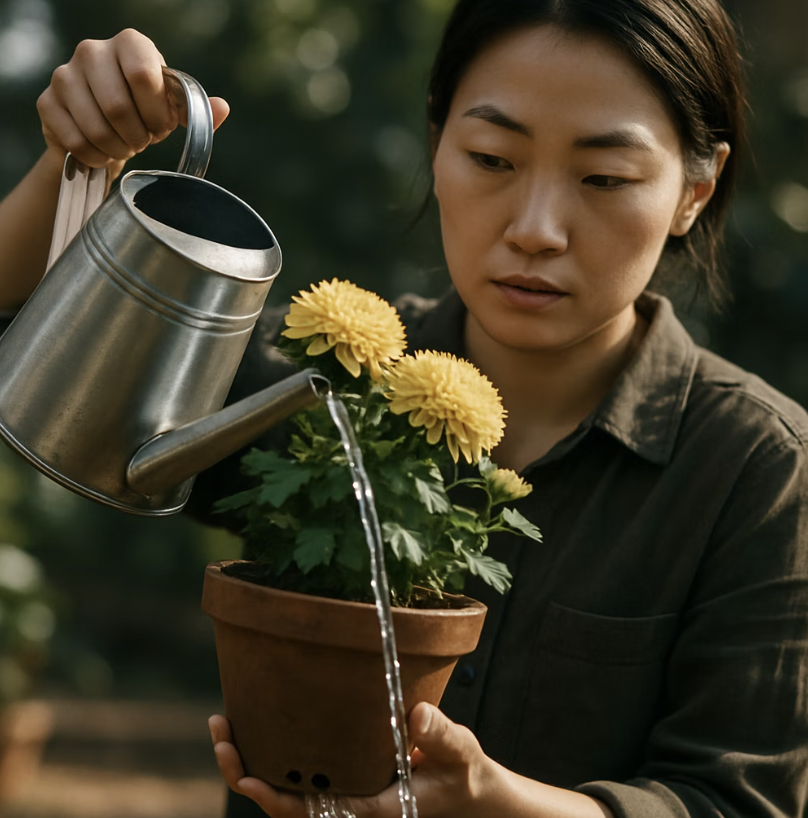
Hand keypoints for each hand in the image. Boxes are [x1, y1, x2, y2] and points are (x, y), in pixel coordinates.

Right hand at [36, 29, 229, 176]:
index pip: (144, 78)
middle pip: (119, 107)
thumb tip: (223, 108)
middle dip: (138, 137)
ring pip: (97, 128)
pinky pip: (77, 141)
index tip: (161, 127)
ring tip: (125, 146)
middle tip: (142, 141)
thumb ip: (196, 110)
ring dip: (118, 149)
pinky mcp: (48, 102)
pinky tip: (103, 152)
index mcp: (131, 44)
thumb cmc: (144, 112)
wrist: (102, 124)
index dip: (157, 114)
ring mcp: (65, 75)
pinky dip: (97, 157)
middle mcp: (92, 50)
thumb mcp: (172, 109)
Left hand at [209, 703, 500, 817]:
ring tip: (224, 725)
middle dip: (247, 774)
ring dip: (253, 763)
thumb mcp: (462, 754)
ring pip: (287, 793)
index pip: (316, 810)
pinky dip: (277, 755)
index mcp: (373, 808)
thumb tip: (414, 714)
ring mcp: (346, 794)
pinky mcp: (348, 780)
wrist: (471, 795)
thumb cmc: (465, 777)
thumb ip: (441, 735)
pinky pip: (303, 776)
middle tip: (220, 735)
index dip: (278, 797)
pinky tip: (262, 725)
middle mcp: (351, 806)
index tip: (249, 778)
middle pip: (285, 806)